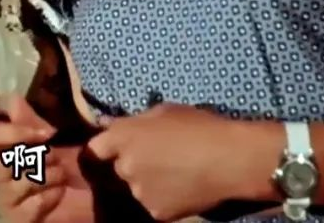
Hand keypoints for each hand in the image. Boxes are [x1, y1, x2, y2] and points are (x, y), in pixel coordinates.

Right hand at [0, 96, 96, 222]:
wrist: (86, 199)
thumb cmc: (66, 166)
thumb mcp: (51, 141)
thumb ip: (31, 122)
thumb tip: (13, 98)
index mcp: (4, 151)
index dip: (17, 132)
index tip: (46, 134)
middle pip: (8, 159)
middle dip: (40, 156)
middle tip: (56, 159)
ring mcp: (6, 198)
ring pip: (22, 181)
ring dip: (50, 176)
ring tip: (62, 177)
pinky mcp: (18, 218)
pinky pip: (33, 204)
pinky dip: (51, 197)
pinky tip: (59, 194)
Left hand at [87, 104, 268, 221]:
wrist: (229, 158)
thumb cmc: (198, 126)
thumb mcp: (163, 112)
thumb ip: (132, 120)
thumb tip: (107, 122)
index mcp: (123, 137)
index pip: (95, 148)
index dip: (105, 148)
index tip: (116, 148)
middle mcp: (125, 166)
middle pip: (119, 168)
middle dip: (132, 163)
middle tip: (158, 158)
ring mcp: (140, 192)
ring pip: (136, 188)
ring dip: (148, 182)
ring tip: (175, 172)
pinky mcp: (156, 212)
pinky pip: (153, 205)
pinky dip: (163, 198)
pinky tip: (183, 187)